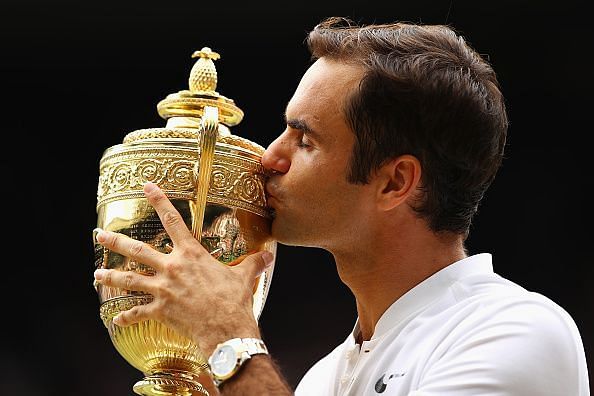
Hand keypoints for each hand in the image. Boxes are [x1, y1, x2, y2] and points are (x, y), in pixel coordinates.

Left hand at [93, 182, 273, 354]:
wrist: (226, 327)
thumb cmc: (234, 300)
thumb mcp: (244, 276)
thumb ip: (253, 263)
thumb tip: (269, 256)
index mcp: (191, 254)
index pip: (173, 220)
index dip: (159, 201)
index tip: (146, 187)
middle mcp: (172, 268)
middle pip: (138, 251)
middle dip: (115, 242)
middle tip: (100, 235)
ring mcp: (162, 289)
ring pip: (129, 280)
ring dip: (110, 277)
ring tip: (96, 275)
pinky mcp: (160, 310)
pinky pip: (138, 314)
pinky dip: (126, 317)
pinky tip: (117, 319)